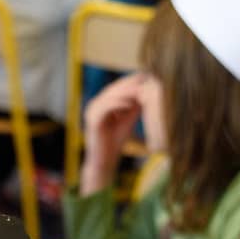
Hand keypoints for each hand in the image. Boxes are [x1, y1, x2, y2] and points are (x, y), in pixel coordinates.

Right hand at [79, 73, 144, 195]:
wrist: (104, 161)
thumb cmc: (116, 142)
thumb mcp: (128, 119)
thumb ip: (134, 106)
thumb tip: (147, 91)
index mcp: (102, 103)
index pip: (117, 87)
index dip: (131, 81)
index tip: (147, 77)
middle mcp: (95, 104)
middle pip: (113, 88)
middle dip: (130, 83)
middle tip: (144, 78)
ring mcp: (92, 110)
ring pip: (110, 95)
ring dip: (126, 91)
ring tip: (140, 89)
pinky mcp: (93, 119)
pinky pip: (106, 107)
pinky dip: (118, 104)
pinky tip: (131, 103)